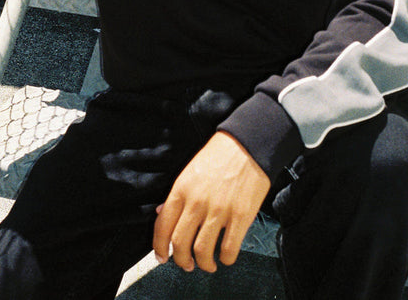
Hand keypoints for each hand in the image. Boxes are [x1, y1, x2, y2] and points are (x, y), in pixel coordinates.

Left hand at [153, 132, 269, 272]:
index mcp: (182, 189)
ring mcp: (219, 210)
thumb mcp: (190, 171)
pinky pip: (229, 249)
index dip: (159, 247)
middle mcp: (197, 202)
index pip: (162, 226)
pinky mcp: (241, 216)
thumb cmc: (219, 155)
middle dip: (181, 261)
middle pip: (180, 244)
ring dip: (203, 264)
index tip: (162, 257)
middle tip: (186, 264)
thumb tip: (161, 212)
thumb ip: (177, 195)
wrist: (248, 144)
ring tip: (208, 264)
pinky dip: (226, 259)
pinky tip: (226, 256)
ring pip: (202, 251)